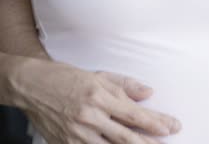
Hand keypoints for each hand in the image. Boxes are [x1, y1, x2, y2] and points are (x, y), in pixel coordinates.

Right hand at [12, 60, 180, 143]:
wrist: (32, 85)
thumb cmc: (66, 77)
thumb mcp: (99, 75)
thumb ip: (126, 85)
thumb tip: (149, 93)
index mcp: (99, 96)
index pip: (134, 114)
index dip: (155, 123)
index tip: (171, 127)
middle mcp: (89, 116)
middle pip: (126, 136)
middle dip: (150, 142)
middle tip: (166, 142)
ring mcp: (76, 133)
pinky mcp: (65, 143)